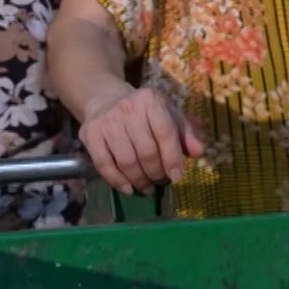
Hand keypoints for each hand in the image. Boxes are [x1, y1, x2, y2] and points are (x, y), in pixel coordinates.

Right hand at [79, 85, 204, 194]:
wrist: (107, 99)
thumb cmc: (145, 111)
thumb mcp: (169, 114)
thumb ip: (185, 133)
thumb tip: (198, 152)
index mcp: (151, 101)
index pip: (165, 133)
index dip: (172, 158)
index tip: (176, 177)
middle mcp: (128, 109)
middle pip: (146, 151)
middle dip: (156, 172)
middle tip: (160, 181)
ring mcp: (107, 122)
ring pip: (126, 161)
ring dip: (139, 180)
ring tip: (147, 187)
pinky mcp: (90, 134)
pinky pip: (104, 165)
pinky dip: (117, 181)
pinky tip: (128, 188)